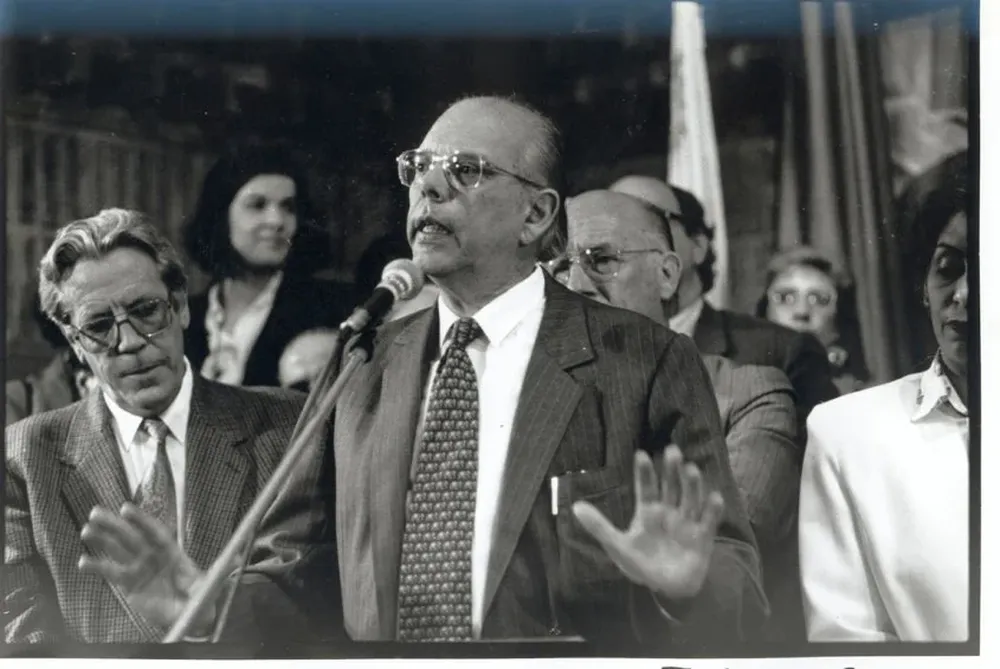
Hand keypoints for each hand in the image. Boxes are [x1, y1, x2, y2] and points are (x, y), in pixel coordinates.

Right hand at [78, 504, 213, 633]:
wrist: (190, 616)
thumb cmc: (200, 598)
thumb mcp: (208, 588)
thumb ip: (215, 575)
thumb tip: (234, 560)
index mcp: (172, 552)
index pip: (154, 532)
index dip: (140, 520)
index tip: (126, 508)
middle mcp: (153, 556)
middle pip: (132, 537)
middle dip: (115, 525)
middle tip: (96, 511)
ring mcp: (139, 569)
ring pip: (118, 551)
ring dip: (102, 540)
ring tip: (85, 530)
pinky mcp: (129, 585)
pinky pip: (111, 574)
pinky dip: (97, 567)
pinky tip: (83, 562)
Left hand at [572, 445, 723, 601]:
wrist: (667, 589)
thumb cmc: (641, 563)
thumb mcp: (618, 546)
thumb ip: (599, 527)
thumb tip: (575, 507)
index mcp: (648, 511)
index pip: (646, 487)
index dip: (644, 472)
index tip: (641, 455)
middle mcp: (669, 512)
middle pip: (671, 487)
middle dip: (672, 470)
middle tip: (672, 451)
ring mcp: (687, 523)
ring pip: (690, 499)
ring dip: (691, 485)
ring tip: (691, 469)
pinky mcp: (703, 538)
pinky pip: (709, 522)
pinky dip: (712, 511)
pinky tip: (714, 498)